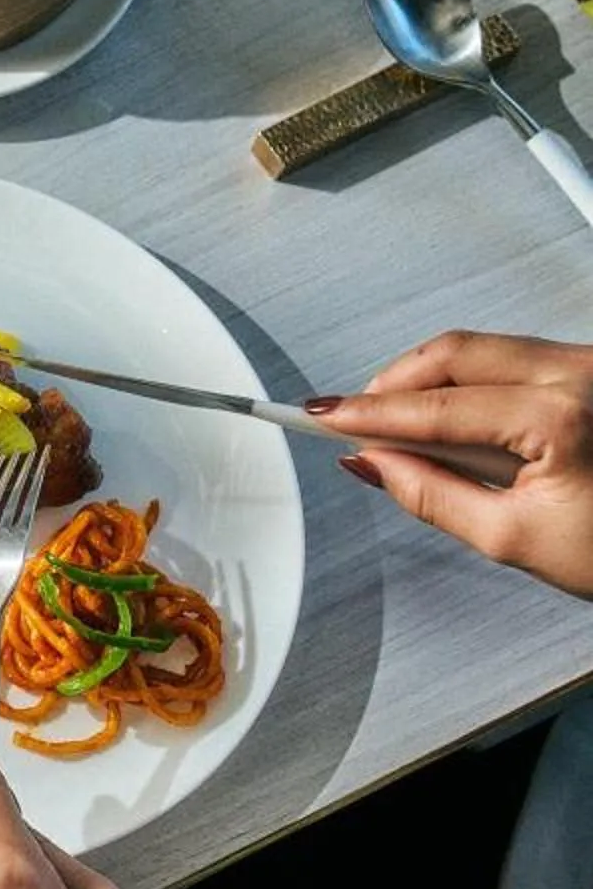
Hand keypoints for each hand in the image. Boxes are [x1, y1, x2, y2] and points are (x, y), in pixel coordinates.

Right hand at [313, 331, 592, 597]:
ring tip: (401, 425)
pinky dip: (470, 380)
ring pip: (482, 348)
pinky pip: (513, 356)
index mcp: (560, 417)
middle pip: (456, 353)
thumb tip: (373, 462)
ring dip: (431, 379)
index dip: (370, 413)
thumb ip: (432, 496)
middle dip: (395, 382)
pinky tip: (453, 418)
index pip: (438, 408)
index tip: (322, 416)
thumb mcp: (515, 540)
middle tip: (353, 417)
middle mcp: (581, 373)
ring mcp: (590, 364)